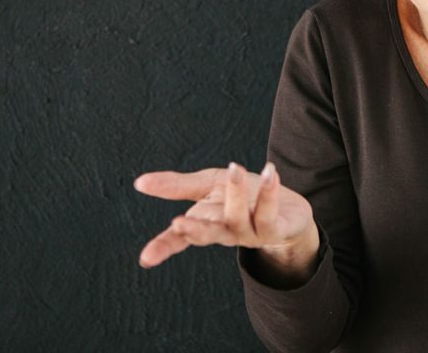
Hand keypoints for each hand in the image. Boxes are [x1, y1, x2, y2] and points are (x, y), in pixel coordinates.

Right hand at [134, 162, 317, 273]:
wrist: (288, 211)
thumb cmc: (241, 196)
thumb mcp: (207, 186)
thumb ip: (176, 186)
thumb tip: (139, 182)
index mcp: (206, 223)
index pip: (180, 238)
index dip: (163, 247)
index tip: (146, 258)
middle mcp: (226, 232)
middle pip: (207, 234)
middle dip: (194, 230)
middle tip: (178, 223)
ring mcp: (250, 233)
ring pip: (238, 218)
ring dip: (236, 193)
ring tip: (234, 168)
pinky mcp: (276, 229)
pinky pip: (269, 213)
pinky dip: (269, 192)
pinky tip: (271, 172)